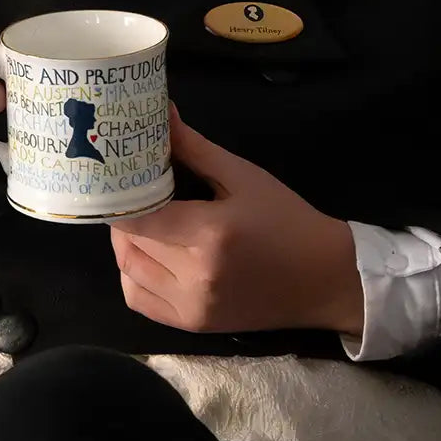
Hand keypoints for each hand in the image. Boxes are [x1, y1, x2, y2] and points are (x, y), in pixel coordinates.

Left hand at [110, 107, 363, 336]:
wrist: (324, 278)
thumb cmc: (285, 220)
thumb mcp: (243, 176)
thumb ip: (195, 147)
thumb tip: (160, 114)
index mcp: (208, 235)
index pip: (137, 218)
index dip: (119, 196)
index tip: (117, 176)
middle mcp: (195, 276)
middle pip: (130, 243)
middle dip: (125, 215)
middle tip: (133, 192)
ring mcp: (192, 307)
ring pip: (128, 272)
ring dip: (127, 244)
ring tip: (144, 221)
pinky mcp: (193, 325)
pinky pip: (141, 300)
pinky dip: (133, 276)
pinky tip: (150, 254)